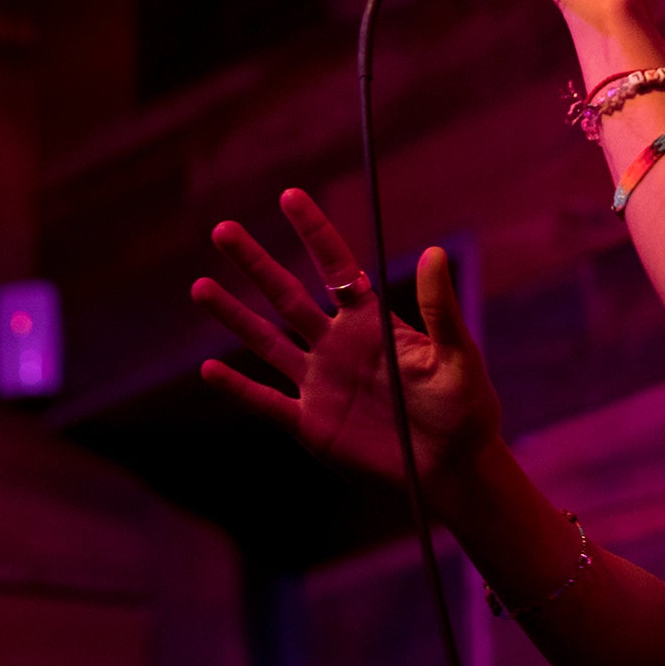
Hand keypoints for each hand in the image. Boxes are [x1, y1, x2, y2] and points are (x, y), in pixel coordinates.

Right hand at [192, 189, 500, 495]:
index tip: (289, 196)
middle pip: (287, 295)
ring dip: (234, 315)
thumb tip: (435, 251)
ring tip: (200, 286)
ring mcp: (320, 383)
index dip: (313, 231)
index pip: (335, 266)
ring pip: (266, 342)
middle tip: (223, 230)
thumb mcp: (457, 355)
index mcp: (372, 321)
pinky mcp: (311, 425)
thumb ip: (439, 309)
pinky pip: (266, 402)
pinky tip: (208, 370)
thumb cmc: (464, 409)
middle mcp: (338, 344)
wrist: (451, 469)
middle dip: (254, 262)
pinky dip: (237, 388)